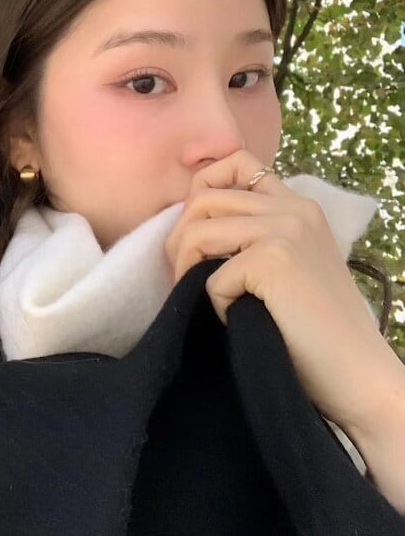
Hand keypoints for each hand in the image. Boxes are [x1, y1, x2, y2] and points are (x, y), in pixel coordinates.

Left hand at [164, 149, 404, 438]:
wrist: (355, 374)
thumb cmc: (313, 330)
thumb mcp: (284, 265)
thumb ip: (251, 235)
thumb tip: (187, 225)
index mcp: (296, 205)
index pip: (235, 162)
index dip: (202, 188)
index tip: (197, 232)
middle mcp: (292, 208)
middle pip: (203, 198)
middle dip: (180, 240)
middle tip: (184, 277)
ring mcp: (285, 230)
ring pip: (197, 231)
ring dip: (186, 269)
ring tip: (202, 298)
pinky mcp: (274, 259)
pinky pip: (210, 276)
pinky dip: (215, 304)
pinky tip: (239, 319)